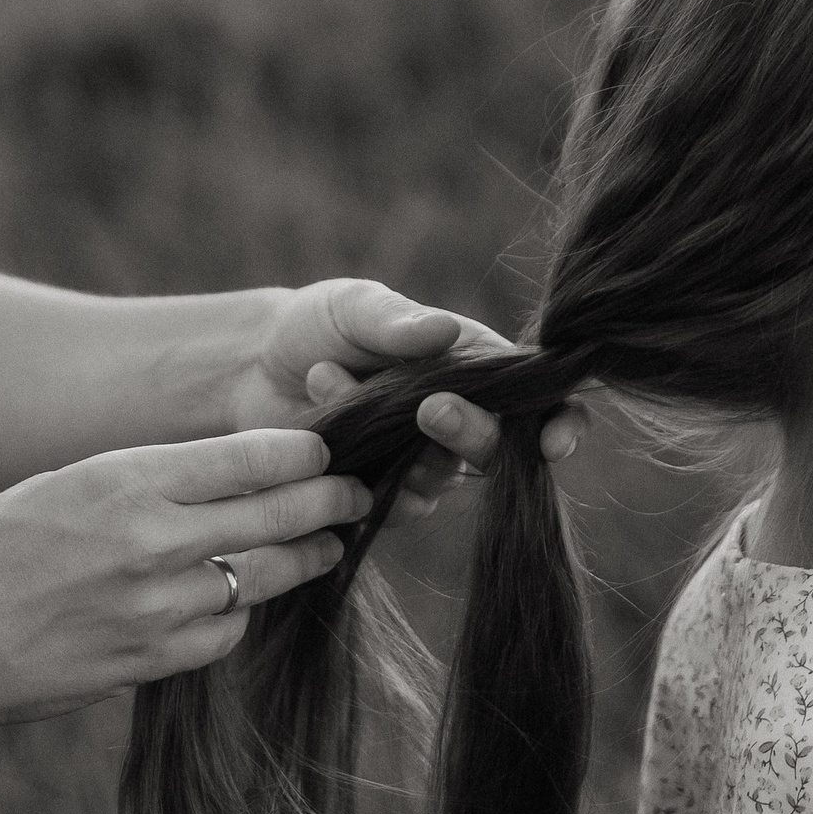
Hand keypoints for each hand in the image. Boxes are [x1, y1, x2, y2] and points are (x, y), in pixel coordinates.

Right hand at [0, 429, 370, 732]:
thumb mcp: (63, 484)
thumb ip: (146, 479)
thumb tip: (231, 472)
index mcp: (124, 480)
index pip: (250, 456)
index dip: (302, 452)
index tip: (324, 451)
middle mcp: (150, 541)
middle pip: (278, 515)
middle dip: (330, 502)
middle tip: (355, 496)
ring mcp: (156, 608)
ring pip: (264, 578)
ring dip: (302, 561)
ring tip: (324, 547)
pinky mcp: (152, 662)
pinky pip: (227, 632)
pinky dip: (240, 614)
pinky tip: (240, 600)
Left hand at [234, 278, 586, 519]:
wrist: (253, 366)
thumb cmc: (318, 324)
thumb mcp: (356, 307)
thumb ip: (399, 322)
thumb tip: (445, 332)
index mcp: (476, 366)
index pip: (540, 399)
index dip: (559, 423)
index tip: (553, 441)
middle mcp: (460, 419)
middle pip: (497, 448)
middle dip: (472, 433)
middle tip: (430, 407)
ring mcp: (422, 462)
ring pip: (445, 481)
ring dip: (399, 445)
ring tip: (330, 380)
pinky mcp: (381, 494)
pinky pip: (395, 506)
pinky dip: (364, 472)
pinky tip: (325, 421)